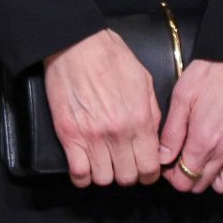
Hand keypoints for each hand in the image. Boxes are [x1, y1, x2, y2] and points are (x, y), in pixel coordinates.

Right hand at [43, 29, 163, 188]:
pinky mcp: (69, 135)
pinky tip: (85, 165)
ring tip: (104, 162)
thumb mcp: (144, 80)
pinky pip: (78, 173)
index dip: (148, 174)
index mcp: (140, 120)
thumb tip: (154, 139)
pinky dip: (82, 176)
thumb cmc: (111, 56)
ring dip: (105, 174)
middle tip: (123, 163)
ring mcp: (92, 137)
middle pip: (127, 177)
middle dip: (128, 173)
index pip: (150, 168)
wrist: (77, 43)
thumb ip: (152, 113)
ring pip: (104, 179)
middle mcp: (118, 133)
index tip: (144, 170)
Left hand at [158, 59, 222, 193]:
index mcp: (204, 141)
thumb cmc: (213, 72)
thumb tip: (163, 157)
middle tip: (185, 159)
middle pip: (202, 185)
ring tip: (206, 160)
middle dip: (189, 176)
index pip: (184, 181)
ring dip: (212, 178)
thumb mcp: (182, 96)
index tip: (170, 164)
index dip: (173, 176)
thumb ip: (172, 132)